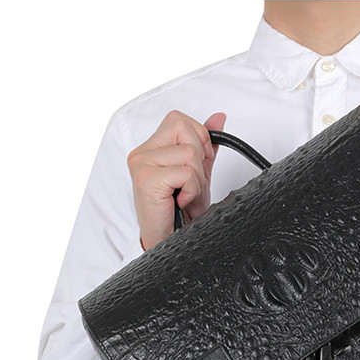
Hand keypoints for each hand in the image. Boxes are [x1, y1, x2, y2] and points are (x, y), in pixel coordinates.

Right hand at [127, 109, 226, 250]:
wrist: (169, 242)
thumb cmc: (180, 212)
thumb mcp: (198, 173)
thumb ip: (206, 145)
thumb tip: (218, 118)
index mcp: (151, 147)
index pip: (179, 119)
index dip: (198, 140)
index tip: (198, 166)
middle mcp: (142, 153)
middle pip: (184, 130)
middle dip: (198, 159)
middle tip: (190, 184)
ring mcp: (141, 164)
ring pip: (189, 154)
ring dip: (196, 179)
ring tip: (185, 195)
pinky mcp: (146, 179)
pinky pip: (186, 173)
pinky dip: (192, 190)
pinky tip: (181, 201)